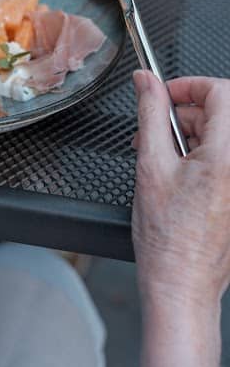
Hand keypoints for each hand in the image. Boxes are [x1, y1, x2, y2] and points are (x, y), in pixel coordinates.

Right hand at [133, 71, 229, 366]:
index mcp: (227, 156)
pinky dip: (201, 154)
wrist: (181, 285)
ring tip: (160, 156)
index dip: (190, 85)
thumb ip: (150, 113)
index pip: (221, 92)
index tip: (166, 93)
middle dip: (185, 113)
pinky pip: (224, 158)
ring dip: (191, 134)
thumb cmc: (168, 239)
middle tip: (155, 129)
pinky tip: (176, 172)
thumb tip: (146, 81)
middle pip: (222, 113)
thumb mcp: (150, 164)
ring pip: (222, 135)